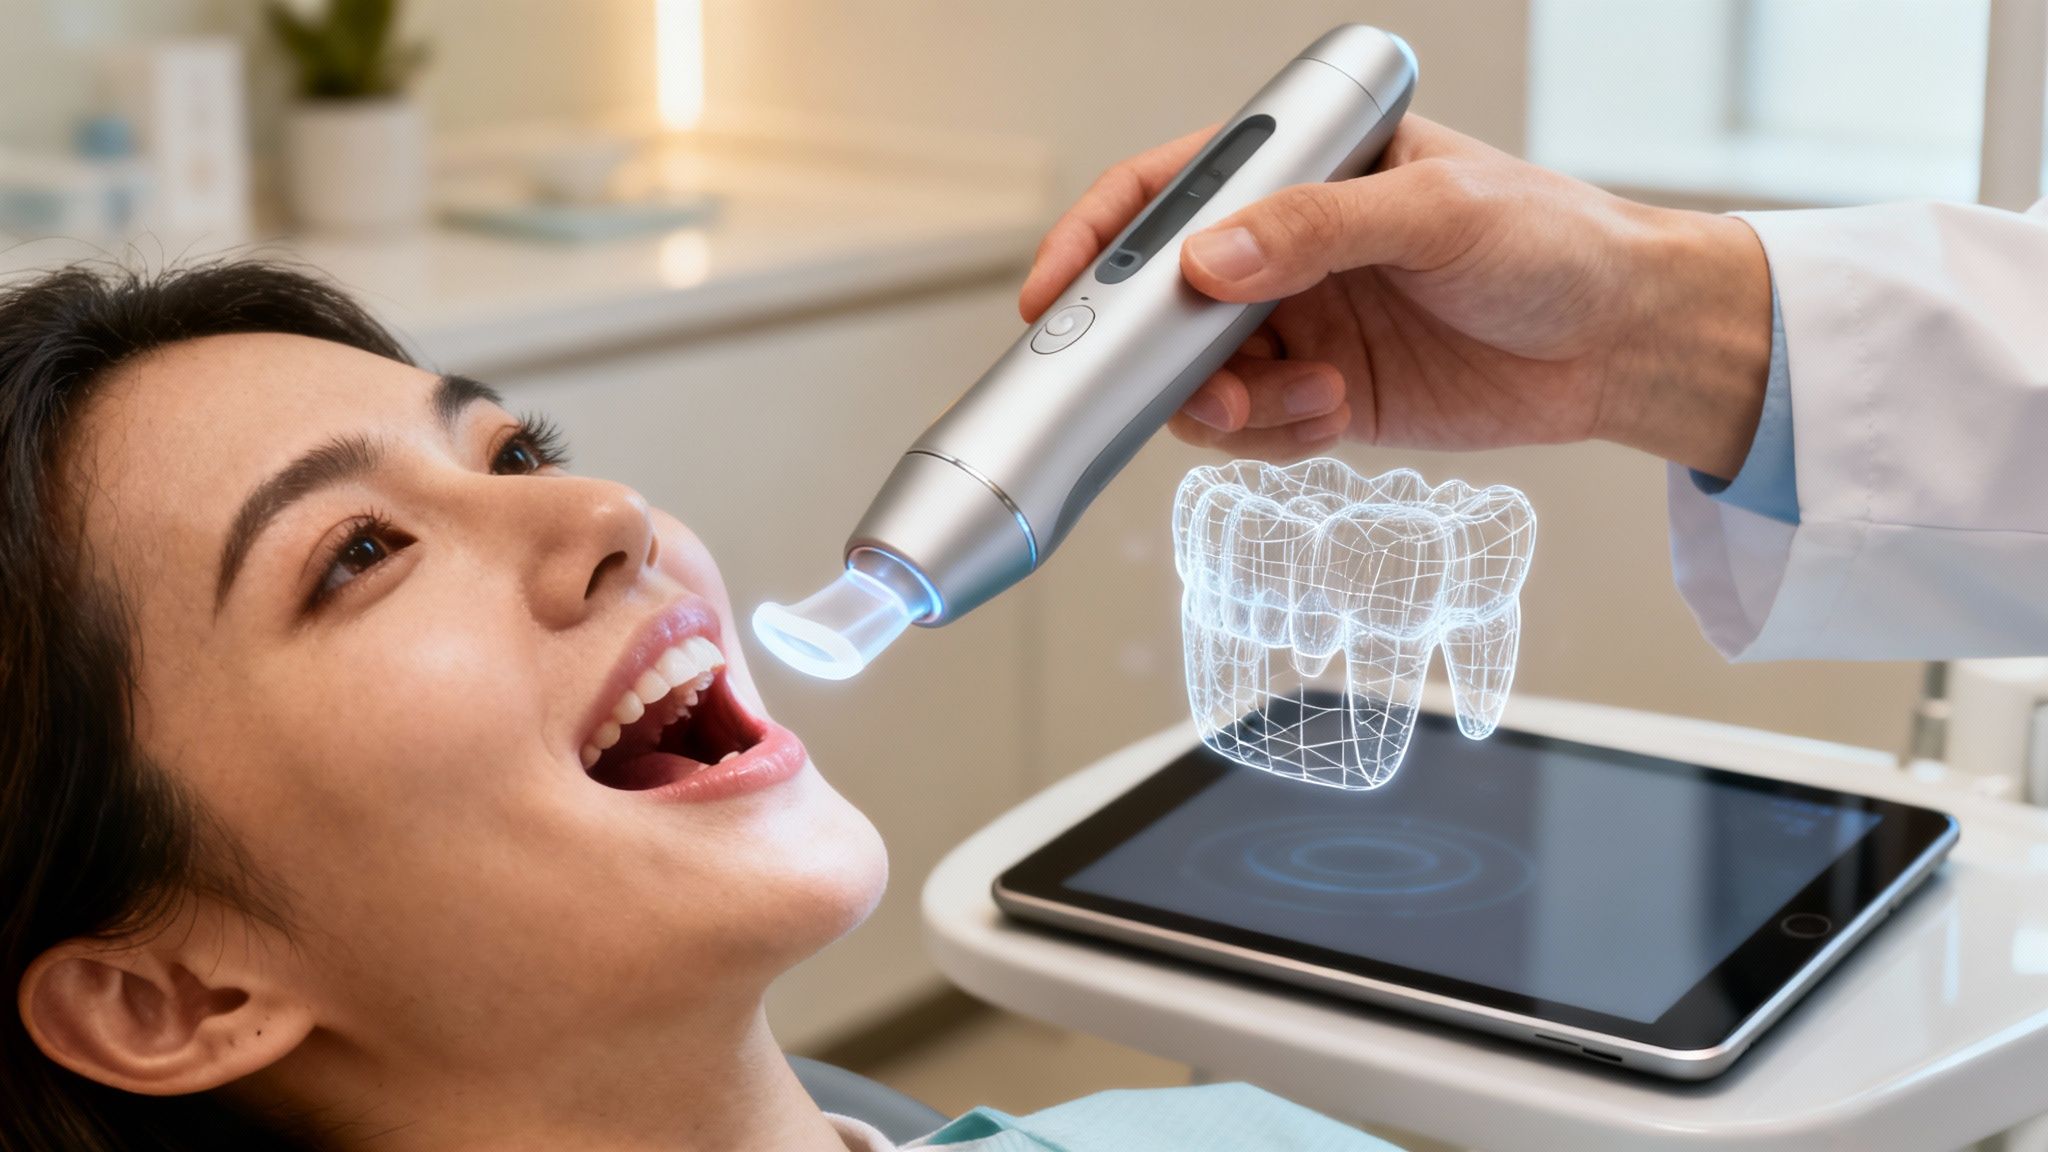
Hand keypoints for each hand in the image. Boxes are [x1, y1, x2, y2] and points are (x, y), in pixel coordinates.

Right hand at [1020, 116, 1773, 476]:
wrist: (1624, 341)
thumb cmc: (1552, 240)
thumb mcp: (1435, 212)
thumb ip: (1317, 229)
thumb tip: (1210, 261)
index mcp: (1302, 175)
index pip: (1167, 193)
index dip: (1096, 240)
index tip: (1052, 294)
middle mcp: (1286, 252)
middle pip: (1165, 303)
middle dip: (1156, 352)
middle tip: (1183, 381)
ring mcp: (1300, 328)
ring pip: (1200, 380)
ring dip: (1222, 406)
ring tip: (1292, 400)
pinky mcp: (1325, 399)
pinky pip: (1256, 431)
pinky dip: (1274, 437)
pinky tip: (1332, 415)